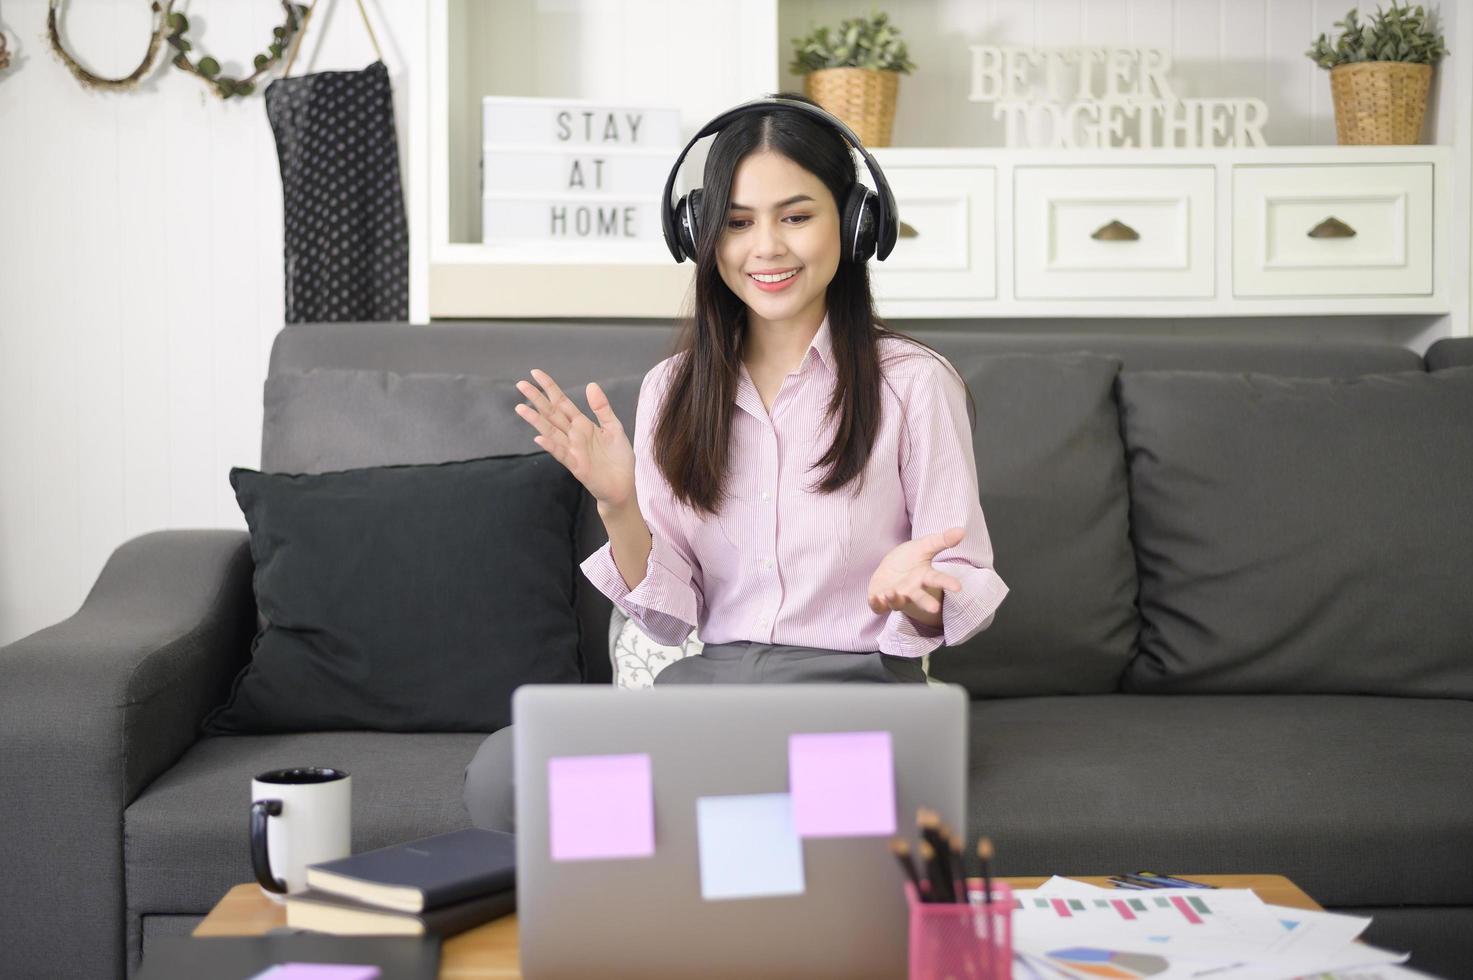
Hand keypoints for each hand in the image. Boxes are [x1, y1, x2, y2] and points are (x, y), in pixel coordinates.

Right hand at [514, 368, 635, 510]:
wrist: (622, 485)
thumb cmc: (618, 458)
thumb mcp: (614, 428)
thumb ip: (602, 408)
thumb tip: (591, 385)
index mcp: (582, 424)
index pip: (561, 402)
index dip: (550, 387)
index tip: (535, 373)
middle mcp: (573, 435)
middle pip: (551, 413)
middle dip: (537, 399)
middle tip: (520, 384)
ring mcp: (573, 449)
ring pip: (551, 431)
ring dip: (536, 420)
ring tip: (520, 407)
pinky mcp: (576, 465)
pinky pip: (561, 453)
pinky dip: (550, 445)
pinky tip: (539, 437)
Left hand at [867, 526, 965, 623]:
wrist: (891, 568)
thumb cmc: (910, 558)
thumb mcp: (924, 546)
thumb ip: (941, 540)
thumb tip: (962, 530)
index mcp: (924, 577)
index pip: (938, 579)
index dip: (948, 583)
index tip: (958, 587)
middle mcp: (912, 590)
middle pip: (920, 598)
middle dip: (927, 603)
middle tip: (935, 609)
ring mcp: (897, 596)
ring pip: (898, 603)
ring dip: (895, 599)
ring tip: (891, 592)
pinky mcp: (880, 600)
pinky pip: (878, 606)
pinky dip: (876, 604)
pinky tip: (873, 598)